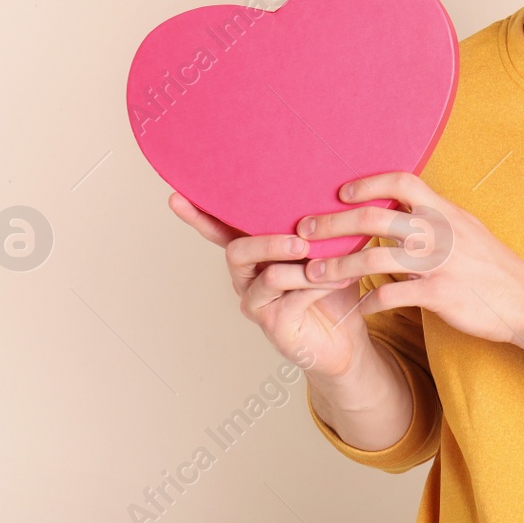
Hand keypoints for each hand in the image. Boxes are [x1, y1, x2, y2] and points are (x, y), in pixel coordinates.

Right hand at [167, 191, 372, 381]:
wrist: (347, 337)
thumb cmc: (333, 286)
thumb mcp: (327, 248)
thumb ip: (315, 225)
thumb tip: (325, 184)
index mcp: (254, 254)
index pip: (221, 232)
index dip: (199, 216)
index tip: (176, 197)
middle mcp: (247, 278)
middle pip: (237, 252)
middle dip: (267, 243)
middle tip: (300, 242)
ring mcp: (257, 303)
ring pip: (269, 277)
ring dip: (304, 268)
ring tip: (333, 265)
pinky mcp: (274, 325)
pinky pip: (293, 298)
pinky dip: (320, 286)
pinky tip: (341, 281)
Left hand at [296, 171, 523, 344]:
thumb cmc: (493, 267)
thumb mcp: (468, 230)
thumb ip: (437, 219)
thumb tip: (406, 207)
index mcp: (445, 212)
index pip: (402, 181)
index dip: (369, 183)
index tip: (341, 192)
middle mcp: (439, 232)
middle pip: (376, 217)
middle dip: (334, 223)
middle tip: (306, 231)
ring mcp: (438, 263)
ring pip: (374, 256)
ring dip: (338, 266)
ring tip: (315, 274)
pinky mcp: (438, 294)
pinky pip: (391, 295)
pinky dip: (368, 302)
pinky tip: (357, 307)